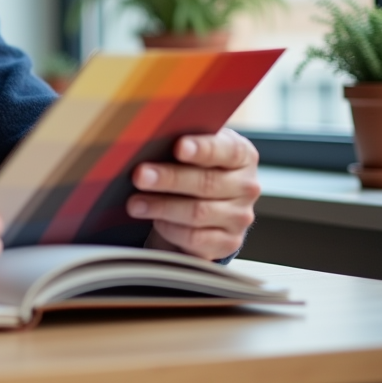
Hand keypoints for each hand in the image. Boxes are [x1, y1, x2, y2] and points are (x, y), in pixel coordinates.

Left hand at [126, 128, 259, 260]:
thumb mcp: (190, 152)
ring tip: (135, 203)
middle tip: (140, 175)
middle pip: (207, 183)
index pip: (228, 150)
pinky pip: (195, 238)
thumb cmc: (190, 170)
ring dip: (162, 207)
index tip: (178, 147)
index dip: (202, 148)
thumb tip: (148, 139)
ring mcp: (239, 217)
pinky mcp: (227, 243)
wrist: (198, 208)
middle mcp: (246, 186)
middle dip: (170, 179)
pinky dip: (170, 229)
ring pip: (198, 213)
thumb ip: (180, 144)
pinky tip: (155, 221)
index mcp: (242, 156)